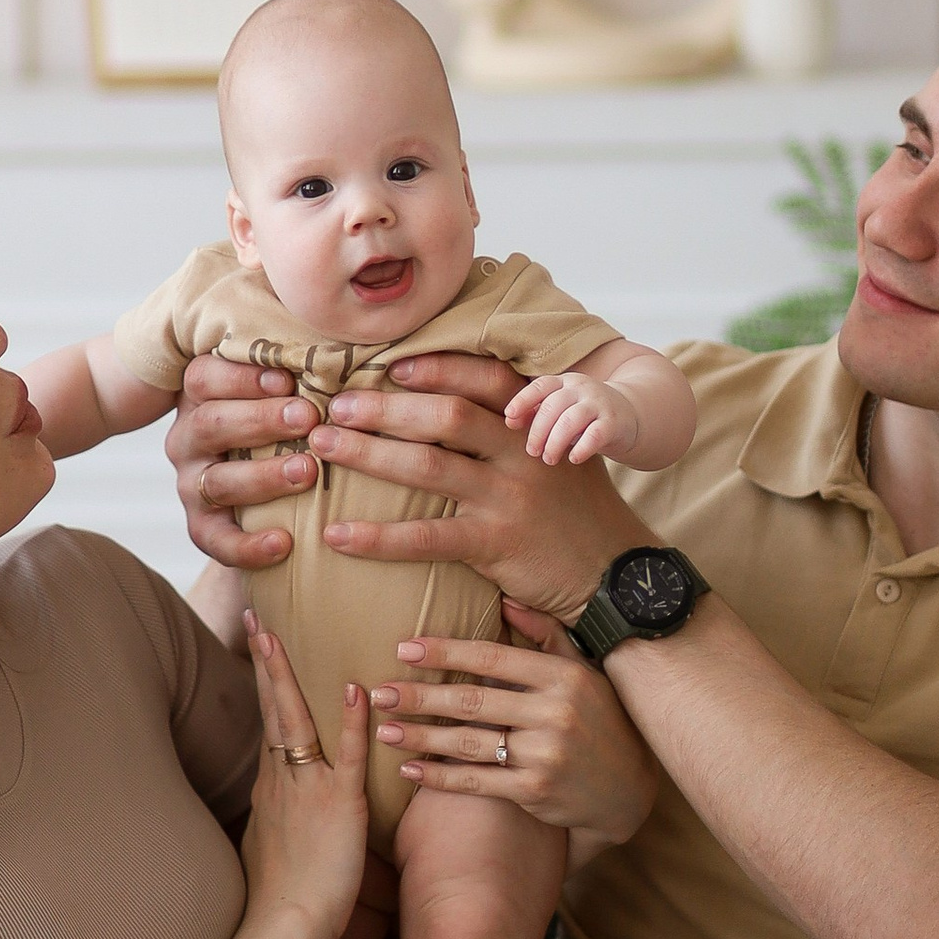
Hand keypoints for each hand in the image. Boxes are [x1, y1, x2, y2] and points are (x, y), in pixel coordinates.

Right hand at [166, 354, 318, 569]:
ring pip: (217, 481)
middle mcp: (189, 438)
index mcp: (203, 397)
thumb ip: (302, 375)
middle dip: (260, 420)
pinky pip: (216, 540)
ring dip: (263, 476)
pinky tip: (283, 542)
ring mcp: (191, 485)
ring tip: (307, 471)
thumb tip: (356, 349)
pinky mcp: (202, 528)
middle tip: (308, 418)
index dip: (242, 377)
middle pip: (210, 423)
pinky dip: (248, 545)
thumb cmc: (287, 430)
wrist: (272, 503)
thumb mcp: (286, 396)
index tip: (287, 379)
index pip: (204, 377)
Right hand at [241, 627, 369, 938]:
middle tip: (255, 618)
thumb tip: (278, 809)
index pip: (267, 721)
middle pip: (270, 709)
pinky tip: (355, 688)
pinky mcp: (339, 806)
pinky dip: (349, 721)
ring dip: (285, 675)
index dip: (263, 682)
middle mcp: (282, 780)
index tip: (257, 644)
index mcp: (270, 787)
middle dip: (263, 661)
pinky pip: (345, 757)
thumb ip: (276, 819)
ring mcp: (307, 789)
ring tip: (275, 634)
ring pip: (294, 721)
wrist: (282, 925)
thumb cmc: (279, 898)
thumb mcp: (268, 848)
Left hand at [305, 353, 629, 619]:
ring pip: (428, 466)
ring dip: (368, 453)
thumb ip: (519, 426)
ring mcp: (509, 498)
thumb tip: (454, 400)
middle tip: (335, 405)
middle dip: (385, 407)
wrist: (618, 575)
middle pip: (446, 415)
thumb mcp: (560, 453)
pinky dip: (377, 536)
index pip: (484, 379)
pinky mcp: (496, 544)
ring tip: (321, 447)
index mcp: (536, 425)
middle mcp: (522, 453)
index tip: (388, 364)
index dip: (436, 366)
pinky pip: (426, 537)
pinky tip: (336, 535)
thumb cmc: (578, 511)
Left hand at [376, 605, 657, 857]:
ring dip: (420, 736)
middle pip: (473, 701)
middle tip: (379, 692)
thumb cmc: (599, 721)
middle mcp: (555, 713)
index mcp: (563, 677)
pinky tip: (408, 770)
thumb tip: (506, 599)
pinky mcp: (535, 792)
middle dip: (421, 696)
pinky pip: (476, 782)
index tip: (404, 649)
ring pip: (468, 743)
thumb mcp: (583, 672)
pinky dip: (438, 777)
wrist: (625, 791)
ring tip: (383, 729)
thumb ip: (546, 635)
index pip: (493, 658)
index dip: (446, 653)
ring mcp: (545, 755)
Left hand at [507, 368, 635, 467]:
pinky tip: (573, 459)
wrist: (629, 414)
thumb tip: (509, 420)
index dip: (523, 400)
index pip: (541, 386)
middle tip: (532, 452)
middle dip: (538, 431)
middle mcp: (581, 388)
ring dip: (555, 442)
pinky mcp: (614, 422)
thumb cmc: (584, 416)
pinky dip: (582, 448)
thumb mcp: (561, 409)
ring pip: (571, 420)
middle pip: (553, 406)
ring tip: (549, 459)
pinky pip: (595, 434)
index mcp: (565, 383)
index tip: (510, 417)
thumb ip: (537, 412)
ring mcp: (599, 404)